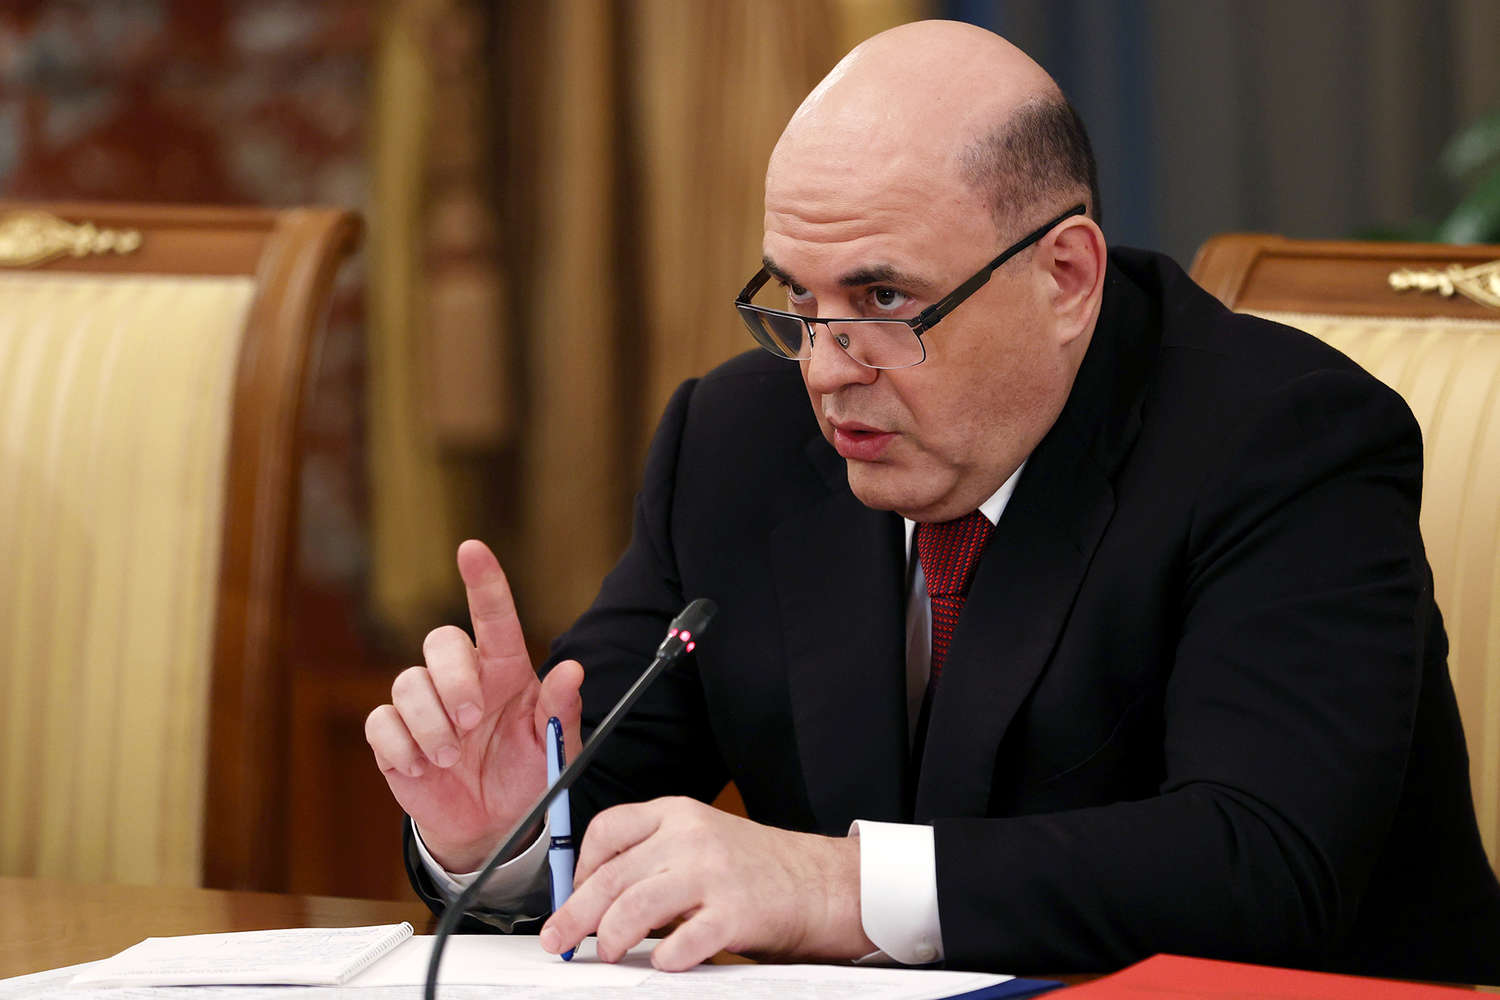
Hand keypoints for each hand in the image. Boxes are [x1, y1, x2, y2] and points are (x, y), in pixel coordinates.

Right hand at [364, 539, 584, 871]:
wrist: (493, 828)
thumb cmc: (526, 774)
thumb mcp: (554, 746)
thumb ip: (562, 709)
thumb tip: (572, 670)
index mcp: (504, 671)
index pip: (492, 617)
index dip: (482, 582)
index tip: (471, 550)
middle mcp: (461, 679)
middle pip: (440, 642)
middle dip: (453, 680)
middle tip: (471, 721)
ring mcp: (423, 706)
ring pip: (408, 684)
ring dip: (430, 724)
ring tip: (451, 758)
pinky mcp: (393, 737)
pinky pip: (381, 723)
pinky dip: (402, 746)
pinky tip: (423, 768)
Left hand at [539, 797, 873, 969]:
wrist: (818, 883)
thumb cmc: (754, 868)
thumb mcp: (699, 841)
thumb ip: (652, 858)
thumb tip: (595, 898)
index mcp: (676, 814)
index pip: (607, 829)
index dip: (579, 867)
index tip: (573, 894)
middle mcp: (691, 838)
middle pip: (612, 876)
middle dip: (576, 914)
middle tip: (560, 938)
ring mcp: (713, 874)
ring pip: (635, 907)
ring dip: (610, 936)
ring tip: (608, 951)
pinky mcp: (734, 913)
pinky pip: (682, 942)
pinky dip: (664, 958)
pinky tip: (662, 961)